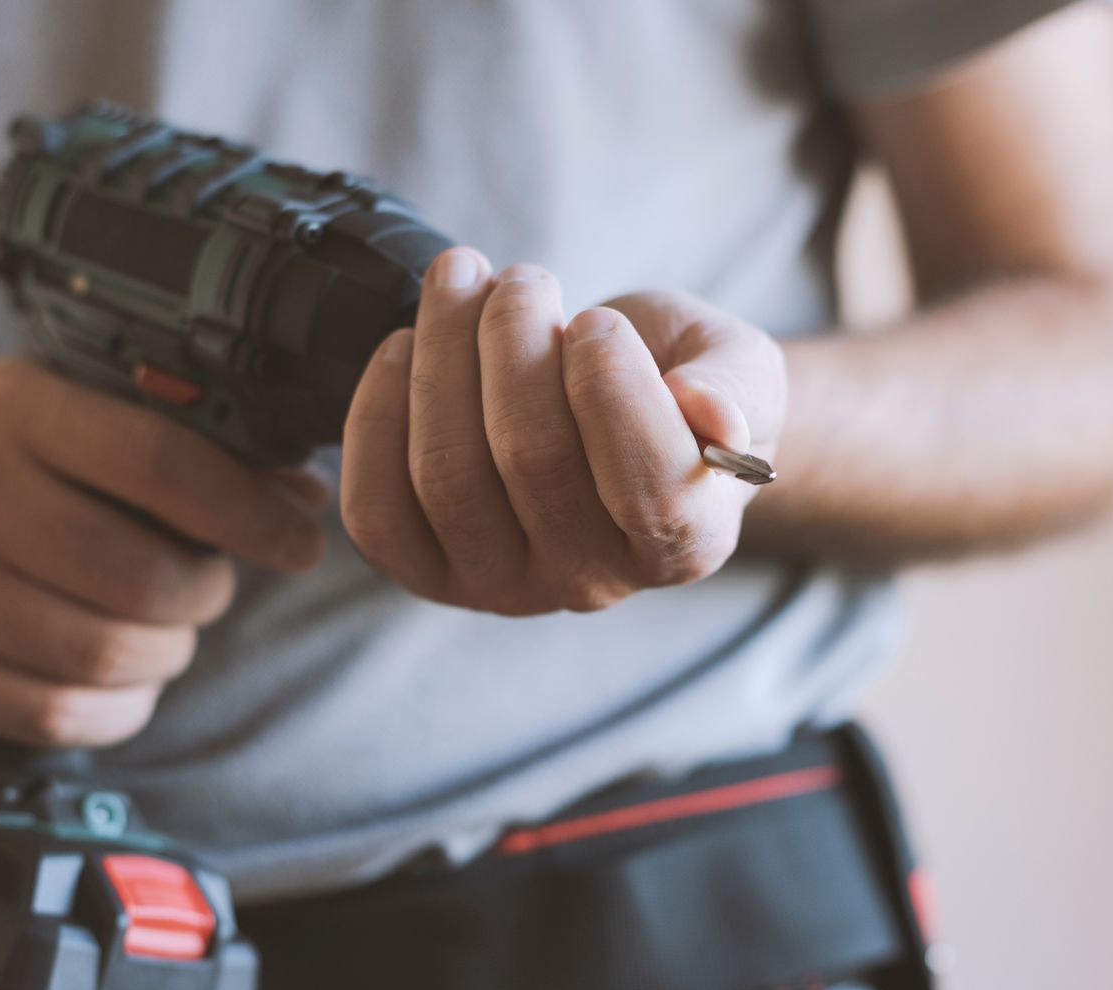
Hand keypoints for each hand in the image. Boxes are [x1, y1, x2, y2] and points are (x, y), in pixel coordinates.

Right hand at [0, 359, 327, 745]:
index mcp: (14, 409)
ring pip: (102, 655)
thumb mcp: (78, 420)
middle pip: (137, 577)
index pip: (158, 463)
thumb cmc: (3, 465)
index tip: (299, 544)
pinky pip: (57, 715)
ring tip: (163, 630)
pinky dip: (118, 709)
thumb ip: (191, 451)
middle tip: (206, 588)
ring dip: (166, 654)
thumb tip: (301, 498)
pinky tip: (123, 680)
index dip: (248, 512)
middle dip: (203, 595)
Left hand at [341, 247, 785, 614]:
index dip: (614, 389)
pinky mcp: (426, 570)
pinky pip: (376, 509)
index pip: (651, 490)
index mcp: (686, 544)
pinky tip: (405, 348)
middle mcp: (592, 583)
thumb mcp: (736, 365)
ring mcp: (502, 587)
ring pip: (446, 474)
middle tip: (521, 278)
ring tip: (462, 281)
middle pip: (531, 461)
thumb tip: (712, 412)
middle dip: (514, 340)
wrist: (610, 414)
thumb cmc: (677, 385)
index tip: (599, 320)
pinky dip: (376, 411)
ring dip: (441, 353)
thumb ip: (736, 385)